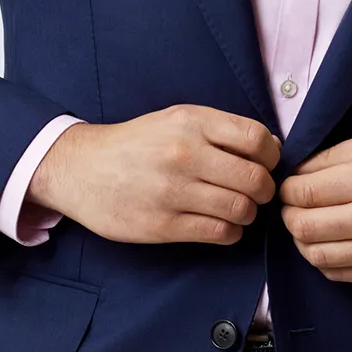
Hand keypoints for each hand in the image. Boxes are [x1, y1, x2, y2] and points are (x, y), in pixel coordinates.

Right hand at [27, 105, 280, 246]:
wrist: (81, 169)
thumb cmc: (136, 144)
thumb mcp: (175, 120)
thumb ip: (219, 129)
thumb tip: (270, 147)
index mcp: (191, 122)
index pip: (257, 140)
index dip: (271, 156)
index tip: (264, 163)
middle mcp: (184, 154)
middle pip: (255, 179)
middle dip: (263, 190)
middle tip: (254, 192)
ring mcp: (173, 191)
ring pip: (241, 209)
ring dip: (247, 213)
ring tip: (236, 209)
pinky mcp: (163, 225)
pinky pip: (219, 232)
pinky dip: (230, 231)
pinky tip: (220, 224)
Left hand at [279, 131, 351, 283]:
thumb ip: (333, 156)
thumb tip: (296, 174)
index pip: (302, 192)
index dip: (286, 190)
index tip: (290, 187)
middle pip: (303, 226)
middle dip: (289, 215)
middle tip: (294, 207)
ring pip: (316, 254)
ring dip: (302, 240)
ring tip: (309, 226)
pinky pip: (338, 274)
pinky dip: (324, 260)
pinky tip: (330, 243)